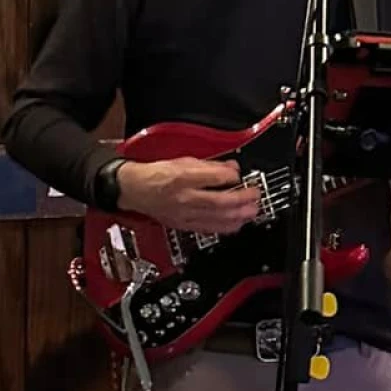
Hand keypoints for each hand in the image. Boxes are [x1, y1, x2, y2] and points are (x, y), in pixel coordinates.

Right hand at [114, 157, 264, 233]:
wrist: (134, 190)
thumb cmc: (156, 175)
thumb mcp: (182, 161)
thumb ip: (209, 166)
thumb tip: (230, 169)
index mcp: (183, 177)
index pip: (214, 178)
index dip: (232, 177)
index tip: (240, 176)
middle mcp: (184, 197)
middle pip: (220, 202)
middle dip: (242, 200)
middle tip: (255, 196)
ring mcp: (184, 214)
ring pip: (217, 218)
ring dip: (239, 216)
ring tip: (251, 212)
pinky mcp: (183, 224)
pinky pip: (208, 229)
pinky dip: (226, 227)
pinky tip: (236, 224)